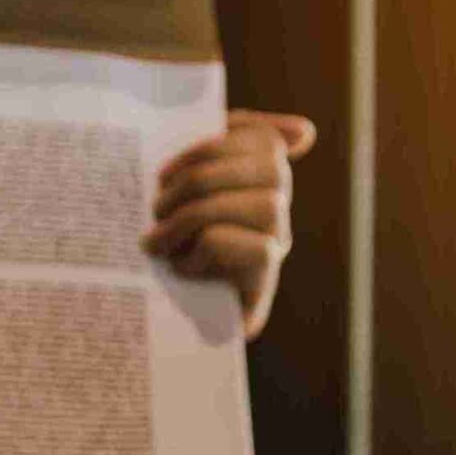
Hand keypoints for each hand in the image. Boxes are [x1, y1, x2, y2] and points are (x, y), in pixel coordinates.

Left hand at [144, 109, 315, 339]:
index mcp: (262, 176)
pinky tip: (182, 265)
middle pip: (268, 168)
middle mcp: (277, 211)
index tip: (165, 174)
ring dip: (197, 217)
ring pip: (265, 205)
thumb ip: (232, 142)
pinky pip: (259, 249)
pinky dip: (210, 250)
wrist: (149, 321)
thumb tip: (306, 132)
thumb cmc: (163, 240)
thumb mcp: (188, 182)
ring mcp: (276, 247)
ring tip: (158, 240)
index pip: (263, 138)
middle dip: (197, 183)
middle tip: (155, 209)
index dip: (211, 147)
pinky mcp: (265, 285)